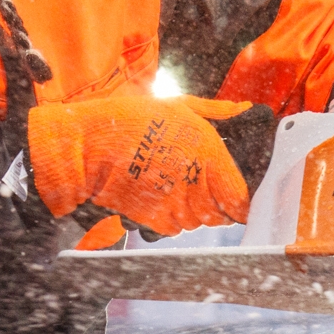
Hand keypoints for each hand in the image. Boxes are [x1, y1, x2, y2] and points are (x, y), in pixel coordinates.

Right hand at [27, 95, 274, 236]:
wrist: (89, 145)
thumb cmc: (131, 120)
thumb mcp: (177, 105)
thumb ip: (216, 110)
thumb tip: (244, 108)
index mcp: (207, 151)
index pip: (238, 196)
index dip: (240, 201)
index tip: (235, 199)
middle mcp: (195, 179)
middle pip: (220, 214)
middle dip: (215, 206)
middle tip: (199, 190)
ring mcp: (174, 202)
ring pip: (197, 222)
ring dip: (191, 212)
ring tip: (174, 190)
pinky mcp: (153, 218)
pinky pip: (174, 229)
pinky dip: (170, 219)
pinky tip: (159, 199)